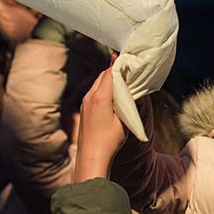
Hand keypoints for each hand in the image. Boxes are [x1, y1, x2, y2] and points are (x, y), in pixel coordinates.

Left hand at [73, 63, 124, 182]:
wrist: (92, 157)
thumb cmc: (109, 140)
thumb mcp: (123, 120)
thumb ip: (126, 102)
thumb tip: (130, 91)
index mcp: (100, 97)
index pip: (109, 73)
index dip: (117, 64)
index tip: (123, 56)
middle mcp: (90, 97)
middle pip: (101, 77)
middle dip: (112, 71)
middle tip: (125, 66)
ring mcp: (84, 104)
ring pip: (96, 84)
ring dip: (106, 80)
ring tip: (119, 79)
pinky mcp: (84, 111)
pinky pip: (93, 93)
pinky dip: (102, 89)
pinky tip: (110, 94)